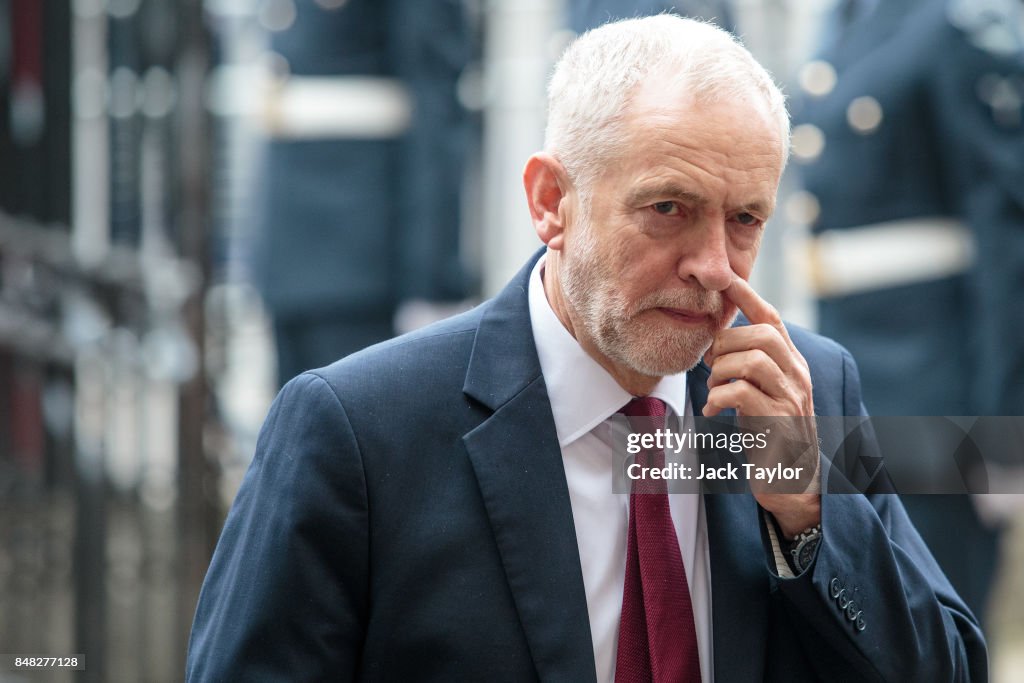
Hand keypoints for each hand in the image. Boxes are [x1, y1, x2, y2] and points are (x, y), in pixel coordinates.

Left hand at [703, 276, 819, 537]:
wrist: (793, 486)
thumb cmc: (770, 436)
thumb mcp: (762, 394)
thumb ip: (749, 368)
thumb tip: (717, 343)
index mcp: (793, 365)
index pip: (773, 319)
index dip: (749, 296)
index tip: (726, 279)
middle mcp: (798, 378)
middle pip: (762, 334)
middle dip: (727, 341)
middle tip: (711, 363)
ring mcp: (791, 401)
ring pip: (753, 361)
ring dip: (721, 371)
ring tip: (713, 390)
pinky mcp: (778, 425)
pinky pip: (741, 394)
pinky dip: (717, 398)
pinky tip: (712, 412)